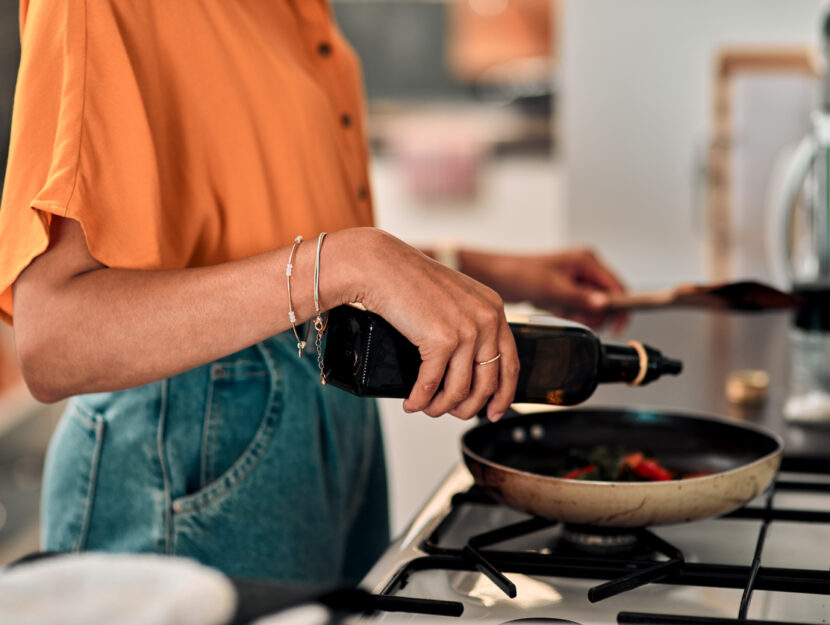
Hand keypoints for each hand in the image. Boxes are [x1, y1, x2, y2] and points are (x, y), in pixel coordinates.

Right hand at [342, 229, 518, 420]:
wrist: (380, 265)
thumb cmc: (409, 280)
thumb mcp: (454, 299)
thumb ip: (470, 325)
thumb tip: (469, 368)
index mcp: (493, 309)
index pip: (510, 362)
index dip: (504, 394)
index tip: (495, 411)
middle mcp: (486, 319)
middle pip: (487, 383)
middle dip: (468, 407)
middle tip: (453, 414)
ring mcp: (466, 330)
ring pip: (460, 390)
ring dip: (441, 407)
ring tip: (427, 408)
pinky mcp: (441, 341)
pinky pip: (432, 385)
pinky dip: (420, 399)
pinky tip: (412, 403)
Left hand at [459, 248, 628, 331]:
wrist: (499, 277)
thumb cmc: (521, 274)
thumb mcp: (553, 289)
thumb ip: (580, 298)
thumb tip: (604, 305)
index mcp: (587, 260)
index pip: (616, 286)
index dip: (619, 307)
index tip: (617, 326)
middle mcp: (586, 267)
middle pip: (607, 298)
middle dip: (594, 312)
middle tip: (574, 314)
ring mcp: (578, 278)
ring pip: (594, 305)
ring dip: (581, 314)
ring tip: (561, 309)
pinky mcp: (569, 289)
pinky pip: (580, 307)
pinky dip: (571, 312)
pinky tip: (556, 308)